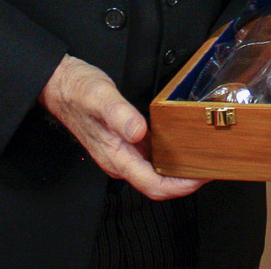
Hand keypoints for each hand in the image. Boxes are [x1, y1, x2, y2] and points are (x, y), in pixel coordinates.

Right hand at [39, 54, 203, 200]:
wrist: (60, 84)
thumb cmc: (78, 91)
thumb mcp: (101, 97)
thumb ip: (119, 115)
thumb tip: (139, 131)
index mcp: (116, 157)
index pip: (154, 186)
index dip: (181, 186)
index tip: (202, 177)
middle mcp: (120, 160)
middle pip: (158, 183)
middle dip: (186, 180)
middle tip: (210, 166)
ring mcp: (122, 151)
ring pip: (155, 170)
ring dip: (178, 168)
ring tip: (201, 156)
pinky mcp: (123, 140)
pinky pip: (150, 156)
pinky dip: (168, 154)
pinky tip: (179, 142)